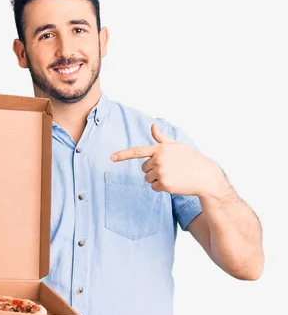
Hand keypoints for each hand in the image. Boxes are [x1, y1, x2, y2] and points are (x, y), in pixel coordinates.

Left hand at [110, 124, 225, 196]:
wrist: (204, 175)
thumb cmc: (189, 158)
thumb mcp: (176, 145)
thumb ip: (161, 138)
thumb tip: (152, 126)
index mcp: (160, 149)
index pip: (138, 151)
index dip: (123, 155)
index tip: (111, 158)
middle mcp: (159, 160)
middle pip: (144, 168)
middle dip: (152, 169)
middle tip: (168, 168)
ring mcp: (161, 173)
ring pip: (148, 178)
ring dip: (157, 179)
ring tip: (172, 175)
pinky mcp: (164, 184)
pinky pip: (153, 187)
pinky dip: (161, 187)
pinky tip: (173, 183)